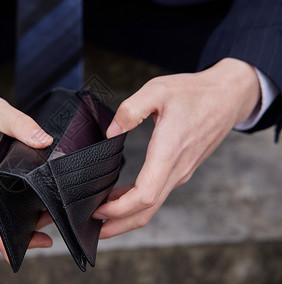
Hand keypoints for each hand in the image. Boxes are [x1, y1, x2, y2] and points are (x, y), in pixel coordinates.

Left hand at [92, 58, 260, 237]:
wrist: (228, 96)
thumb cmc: (194, 93)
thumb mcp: (157, 90)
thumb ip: (130, 110)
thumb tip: (110, 132)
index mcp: (169, 152)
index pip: (145, 195)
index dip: (120, 209)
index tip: (98, 211)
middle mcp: (177, 169)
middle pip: (147, 211)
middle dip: (119, 225)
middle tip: (94, 231)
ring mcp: (181, 171)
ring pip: (152, 205)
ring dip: (127, 216)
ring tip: (102, 217)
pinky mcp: (181, 169)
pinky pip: (157, 193)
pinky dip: (137, 203)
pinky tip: (121, 198)